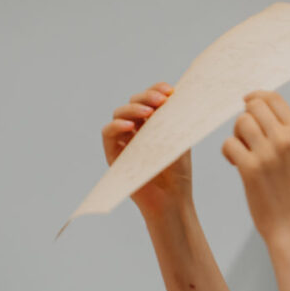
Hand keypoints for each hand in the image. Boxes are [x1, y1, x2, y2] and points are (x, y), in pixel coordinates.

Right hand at [104, 82, 191, 217]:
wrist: (172, 200)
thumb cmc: (178, 173)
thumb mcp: (181, 140)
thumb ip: (176, 119)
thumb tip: (178, 95)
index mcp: (153, 122)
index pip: (151, 98)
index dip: (157, 90)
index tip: (169, 91)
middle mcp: (137, 129)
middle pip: (134, 102)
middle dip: (147, 97)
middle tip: (161, 100)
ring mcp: (124, 140)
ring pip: (120, 114)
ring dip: (132, 109)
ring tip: (148, 112)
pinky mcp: (113, 154)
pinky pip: (108, 133)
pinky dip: (116, 126)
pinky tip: (129, 125)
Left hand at [220, 91, 289, 241]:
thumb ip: (281, 131)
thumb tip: (253, 105)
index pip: (273, 97)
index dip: (255, 98)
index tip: (247, 106)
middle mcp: (286, 139)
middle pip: (253, 106)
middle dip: (244, 119)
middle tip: (245, 139)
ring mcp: (268, 154)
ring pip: (240, 122)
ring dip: (236, 136)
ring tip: (241, 153)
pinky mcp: (251, 169)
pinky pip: (229, 144)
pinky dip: (228, 152)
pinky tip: (236, 165)